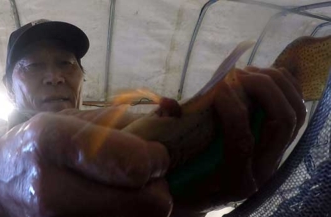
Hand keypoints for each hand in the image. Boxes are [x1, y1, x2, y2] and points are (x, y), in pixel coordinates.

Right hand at [0, 112, 171, 216]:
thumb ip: (118, 124)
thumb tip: (170, 122)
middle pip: (148, 205)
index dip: (157, 159)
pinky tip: (110, 204)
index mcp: (54, 143)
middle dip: (157, 188)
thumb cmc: (34, 147)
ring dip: (143, 206)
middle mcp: (54, 191)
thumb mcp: (66, 121)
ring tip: (122, 190)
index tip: (154, 154)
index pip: (134, 164)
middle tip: (142, 177)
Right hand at [172, 66, 305, 213]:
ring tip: (246, 72)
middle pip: (281, 121)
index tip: (216, 86)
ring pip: (294, 113)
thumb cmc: (178, 179)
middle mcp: (261, 170)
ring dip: (275, 85)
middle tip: (236, 74)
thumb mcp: (167, 163)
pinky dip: (286, 87)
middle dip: (261, 88)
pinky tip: (262, 74)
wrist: (197, 195)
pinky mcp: (277, 145)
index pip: (243, 141)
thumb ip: (165, 134)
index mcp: (233, 181)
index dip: (231, 108)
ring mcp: (274, 157)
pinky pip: (296, 109)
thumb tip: (169, 104)